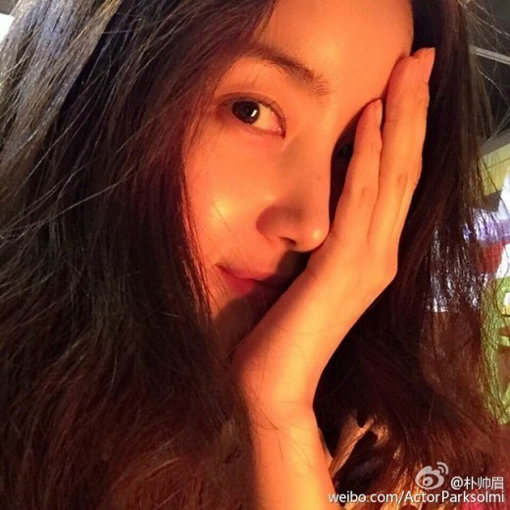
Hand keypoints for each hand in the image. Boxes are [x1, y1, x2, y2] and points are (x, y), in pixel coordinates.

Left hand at [231, 48, 435, 425]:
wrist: (273, 381)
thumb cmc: (284, 327)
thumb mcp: (309, 270)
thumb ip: (324, 236)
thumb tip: (320, 200)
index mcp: (371, 251)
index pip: (394, 178)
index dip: (405, 128)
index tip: (407, 83)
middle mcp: (380, 252)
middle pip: (403, 167)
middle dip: (413, 109)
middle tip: (420, 58)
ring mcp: (368, 260)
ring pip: (391, 176)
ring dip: (400, 119)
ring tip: (407, 71)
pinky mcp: (343, 268)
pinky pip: (359, 200)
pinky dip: (366, 157)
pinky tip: (371, 119)